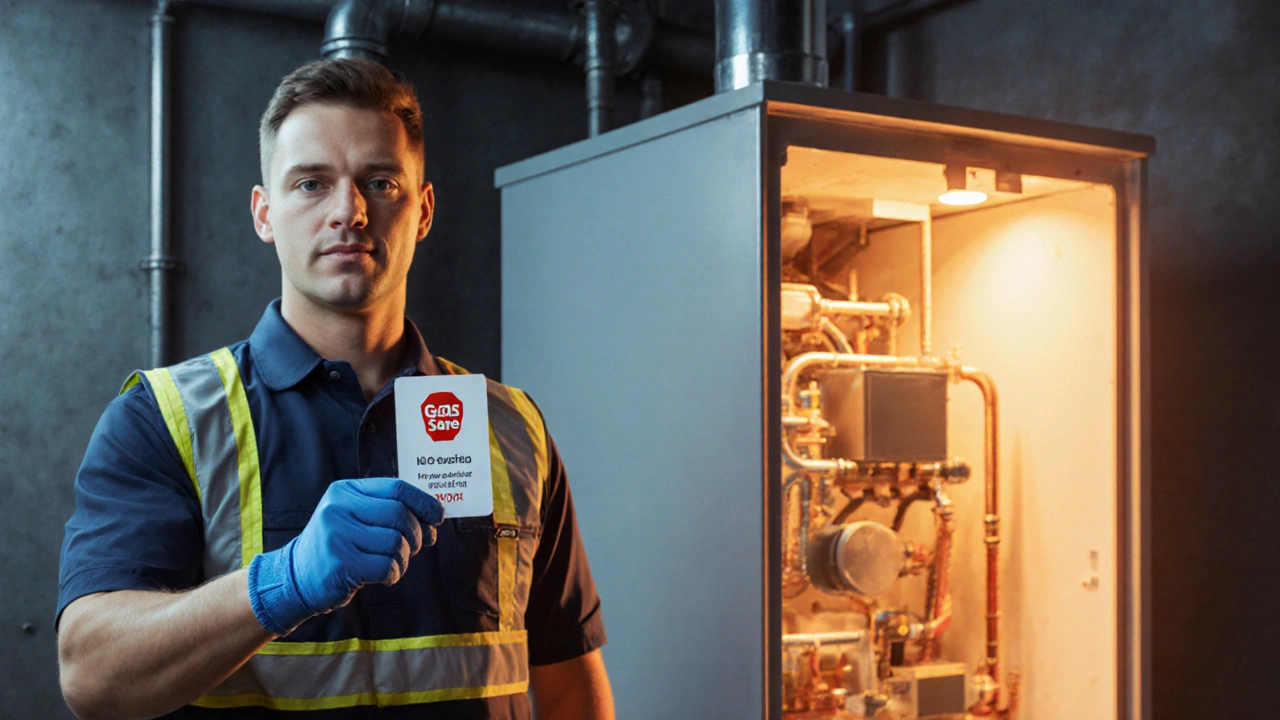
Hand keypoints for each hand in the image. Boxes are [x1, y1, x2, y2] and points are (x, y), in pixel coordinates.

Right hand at [247, 478, 443, 634]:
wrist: (297, 577)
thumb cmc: (340, 546)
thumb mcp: (357, 518)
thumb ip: (390, 512)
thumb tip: (434, 518)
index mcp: (346, 490)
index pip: (396, 488)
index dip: (424, 502)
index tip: (438, 518)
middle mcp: (338, 507)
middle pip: (400, 515)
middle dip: (416, 534)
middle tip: (414, 548)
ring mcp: (336, 534)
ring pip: (395, 542)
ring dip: (403, 558)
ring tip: (392, 564)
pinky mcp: (339, 563)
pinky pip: (386, 566)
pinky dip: (394, 574)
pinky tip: (384, 576)